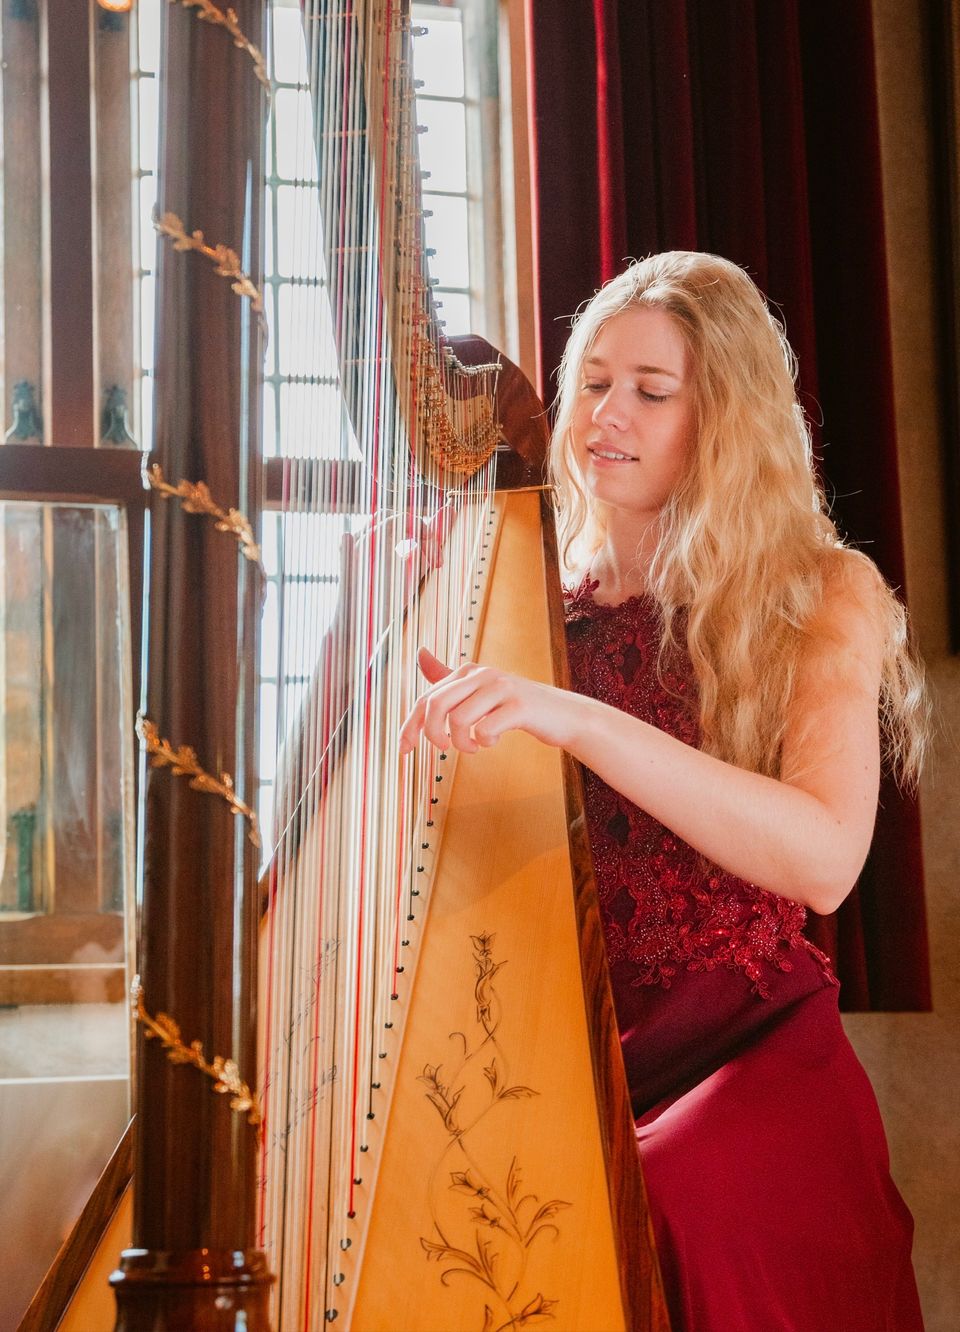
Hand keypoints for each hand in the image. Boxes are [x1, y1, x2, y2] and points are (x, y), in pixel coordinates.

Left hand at [398, 647, 576, 754]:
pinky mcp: (519, 706)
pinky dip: (484, 742)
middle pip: (435, 705)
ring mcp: (502, 688)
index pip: (426, 698)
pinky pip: (485, 729)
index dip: (409, 726)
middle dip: (431, 734)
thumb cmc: (516, 707)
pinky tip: (491, 741)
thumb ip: (450, 678)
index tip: (402, 749)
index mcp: (468, 671)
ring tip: (474, 747)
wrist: (562, 715)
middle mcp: (482, 674)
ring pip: (458, 720)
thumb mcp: (480, 691)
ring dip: (462, 743)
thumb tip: (420, 654)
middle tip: (443, 748)